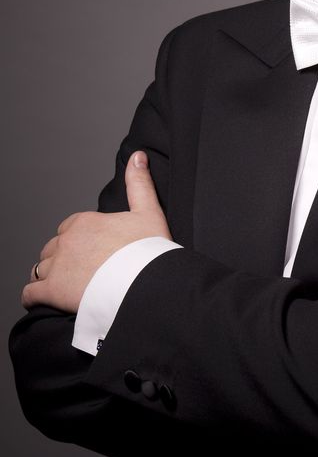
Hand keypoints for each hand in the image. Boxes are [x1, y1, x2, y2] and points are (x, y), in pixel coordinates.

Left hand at [22, 151, 171, 313]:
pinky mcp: (51, 291)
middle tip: (82, 271)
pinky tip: (43, 300)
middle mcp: (67, 240)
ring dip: (48, 276)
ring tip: (65, 286)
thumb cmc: (149, 250)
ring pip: (40, 269)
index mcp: (85, 222)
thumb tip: (138, 156)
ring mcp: (57, 266)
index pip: (69, 228)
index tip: (91, 252)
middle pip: (53, 248)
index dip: (79, 240)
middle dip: (62, 258)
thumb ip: (139, 183)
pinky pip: (29, 293)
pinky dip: (34, 297)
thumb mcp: (149, 211)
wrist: (145, 283)